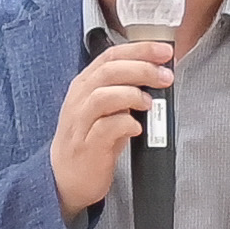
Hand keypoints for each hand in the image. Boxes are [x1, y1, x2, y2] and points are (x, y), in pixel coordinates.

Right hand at [47, 33, 178, 217]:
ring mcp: (80, 123)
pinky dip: (126, 124)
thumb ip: (124, 90)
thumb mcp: (105, 109)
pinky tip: (137, 128)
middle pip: (109, 71)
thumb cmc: (90, 140)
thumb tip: (157, 75)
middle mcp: (79, 99)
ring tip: (149, 103)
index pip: (111, 56)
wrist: (64, 178)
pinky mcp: (87, 146)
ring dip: (132, 95)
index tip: (164, 51)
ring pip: (103, 96)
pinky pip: (105, 128)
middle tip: (165, 76)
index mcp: (85, 85)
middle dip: (142, 69)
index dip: (139, 50)